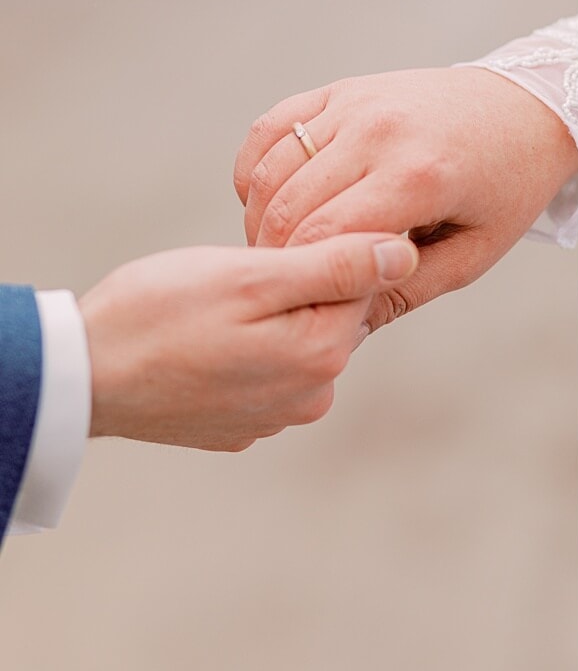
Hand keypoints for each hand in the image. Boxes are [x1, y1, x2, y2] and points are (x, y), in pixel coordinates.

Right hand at [79, 233, 417, 451]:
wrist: (79, 378)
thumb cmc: (158, 316)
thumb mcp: (252, 276)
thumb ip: (336, 266)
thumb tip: (406, 254)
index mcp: (324, 355)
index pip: (363, 283)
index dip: (324, 250)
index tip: (277, 246)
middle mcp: (313, 397)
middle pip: (332, 315)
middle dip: (296, 287)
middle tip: (236, 277)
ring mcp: (278, 417)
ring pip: (296, 341)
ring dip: (269, 318)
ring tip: (213, 312)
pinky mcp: (244, 425)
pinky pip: (264, 371)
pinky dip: (244, 349)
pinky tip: (204, 340)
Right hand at [233, 67, 577, 332]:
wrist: (523, 110)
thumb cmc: (506, 187)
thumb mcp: (473, 253)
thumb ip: (408, 290)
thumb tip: (348, 329)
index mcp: (418, 176)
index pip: (324, 239)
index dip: (300, 280)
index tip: (302, 303)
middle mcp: (379, 131)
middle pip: (286, 207)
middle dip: (274, 255)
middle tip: (285, 285)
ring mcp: (355, 103)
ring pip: (270, 169)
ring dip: (259, 217)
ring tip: (279, 251)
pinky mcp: (340, 89)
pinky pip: (272, 128)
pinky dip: (256, 168)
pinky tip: (271, 201)